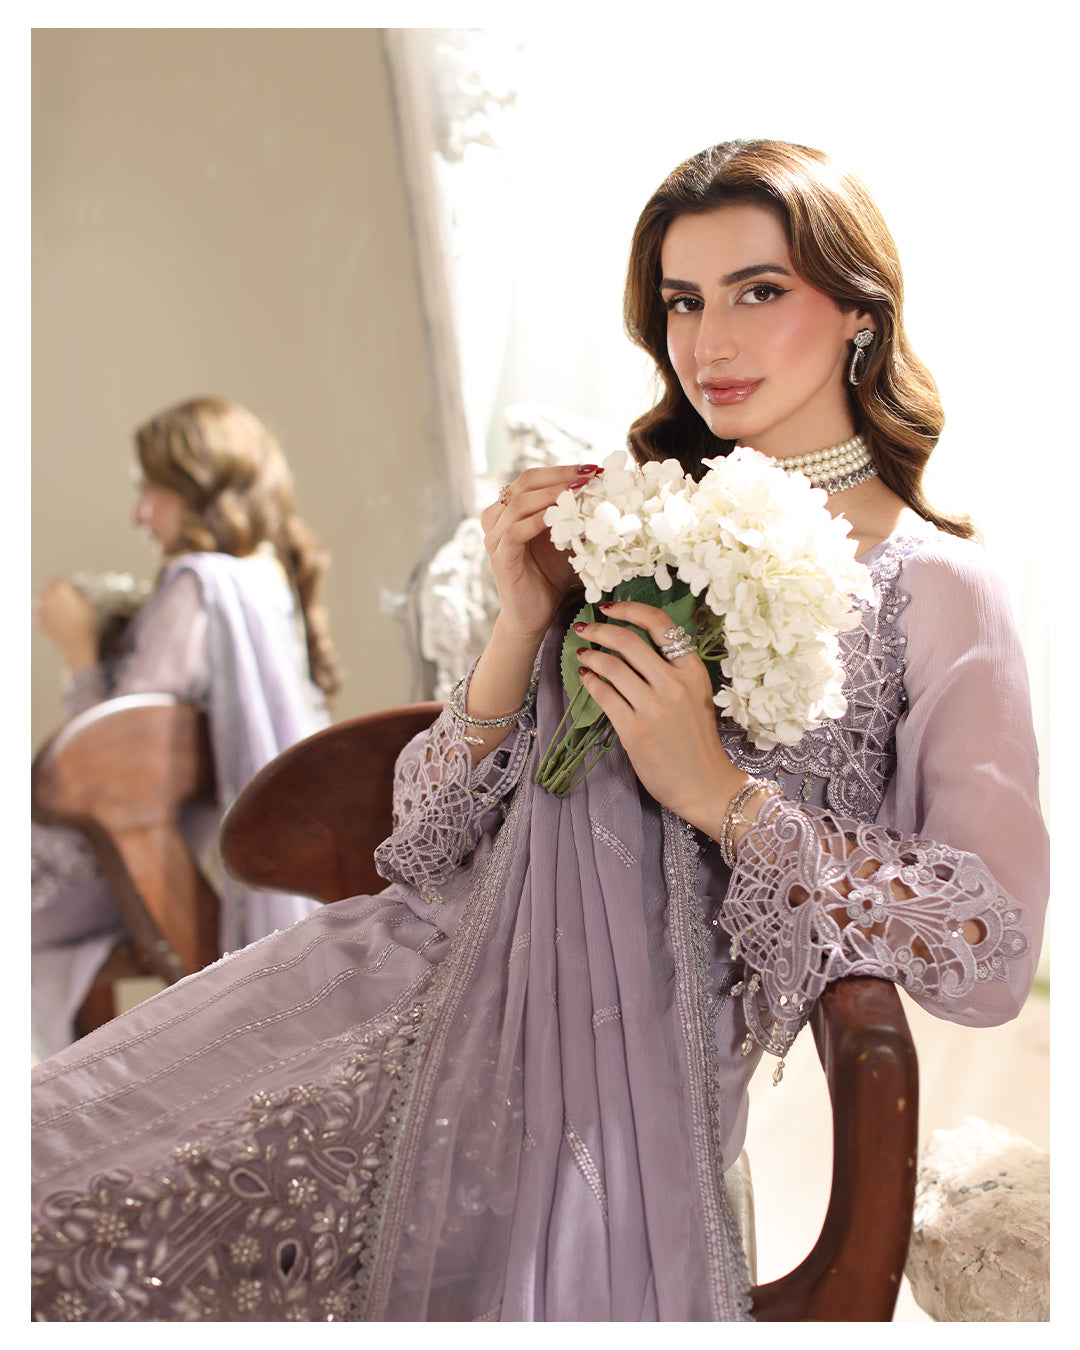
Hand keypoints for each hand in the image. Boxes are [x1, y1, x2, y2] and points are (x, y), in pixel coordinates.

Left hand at [36, 579, 98, 669]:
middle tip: (65, 600)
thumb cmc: (87, 623)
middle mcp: (49, 597)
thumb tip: (74, 588)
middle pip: (48, 589)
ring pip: (43, 600)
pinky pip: (42, 613)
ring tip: (61, 610)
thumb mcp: (90, 603)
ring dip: (50, 602)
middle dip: (55, 592)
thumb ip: (80, 591)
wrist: (78, 644)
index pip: (58, 581)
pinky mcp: (40, 621)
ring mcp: (42, 609)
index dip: (65, 585)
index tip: (71, 590)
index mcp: (62, 590)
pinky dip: (47, 613)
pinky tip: (57, 620)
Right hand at [480, 464, 600, 641]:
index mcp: (510, 510)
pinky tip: (559, 516)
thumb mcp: (565, 539)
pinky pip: (515, 531)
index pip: (533, 478)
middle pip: (525, 484)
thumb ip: (574, 516)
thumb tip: (604, 491)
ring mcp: (495, 538)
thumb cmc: (550, 577)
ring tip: (580, 491)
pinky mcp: (500, 558)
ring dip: (552, 494)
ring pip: (519, 503)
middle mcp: (497, 519)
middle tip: (591, 475)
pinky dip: (538, 520)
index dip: (562, 470)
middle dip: (561, 476)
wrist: (533, 615)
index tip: (593, 469)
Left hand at [574, 599, 748, 836]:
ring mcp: (653, 707)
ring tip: (582, 654)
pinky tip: (586, 678)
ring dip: (591, 656)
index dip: (630, 609)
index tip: (609, 607)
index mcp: (693, 670)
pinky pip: (604, 695)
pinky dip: (590, 682)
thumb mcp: (696, 696)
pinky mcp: (634, 729)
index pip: (659, 624)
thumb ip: (673, 670)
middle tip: (585, 628)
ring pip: (612, 666)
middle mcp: (674, 684)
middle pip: (628, 641)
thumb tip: (636, 643)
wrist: (705, 784)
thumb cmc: (698, 740)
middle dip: (600, 630)